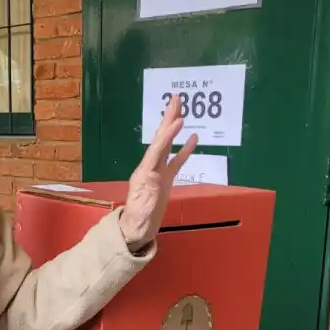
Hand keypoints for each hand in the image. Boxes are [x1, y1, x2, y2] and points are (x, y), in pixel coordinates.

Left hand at [119, 95, 197, 250]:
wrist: (136, 230)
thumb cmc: (139, 219)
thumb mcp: (145, 204)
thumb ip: (151, 189)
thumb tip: (157, 174)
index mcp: (145, 172)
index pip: (158, 148)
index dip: (168, 134)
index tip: (178, 119)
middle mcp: (151, 167)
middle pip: (161, 139)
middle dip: (168, 119)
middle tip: (176, 98)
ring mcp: (158, 172)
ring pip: (168, 145)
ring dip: (174, 128)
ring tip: (182, 111)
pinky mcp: (165, 179)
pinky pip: (176, 161)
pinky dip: (184, 149)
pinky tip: (193, 138)